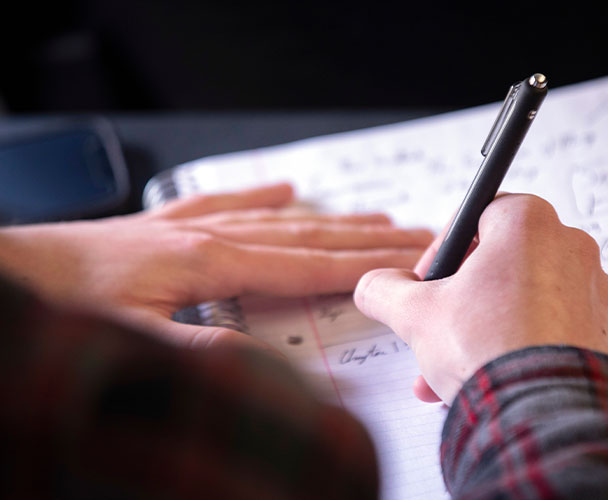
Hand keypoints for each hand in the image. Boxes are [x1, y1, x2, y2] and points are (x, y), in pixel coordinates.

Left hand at [0, 183, 432, 349]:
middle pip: (310, 234)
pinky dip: (264, 196)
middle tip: (417, 236)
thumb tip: (267, 369)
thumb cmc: (67, 305)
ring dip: (334, 219)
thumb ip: (203, 354)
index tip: (409, 263)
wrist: (17, 271)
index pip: (309, 264)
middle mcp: (211, 234)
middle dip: (369, 238)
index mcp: (212, 262)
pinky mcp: (171, 225)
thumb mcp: (135, 343)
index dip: (365, 266)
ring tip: (378, 218)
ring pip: (281, 219)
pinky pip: (230, 202)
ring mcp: (193, 224)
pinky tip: (287, 189)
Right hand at [354, 194, 607, 403]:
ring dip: (484, 328)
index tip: (428, 281)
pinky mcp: (604, 331)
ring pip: (524, 300)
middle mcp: (570, 248)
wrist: (545, 415)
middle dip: (461, 300)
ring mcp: (593, 291)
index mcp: (528, 224)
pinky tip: (490, 378)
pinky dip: (521, 346)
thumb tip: (375, 286)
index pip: (478, 216)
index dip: (445, 250)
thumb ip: (387, 290)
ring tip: (451, 370)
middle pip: (501, 263)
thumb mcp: (416, 315)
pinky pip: (552, 329)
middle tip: (437, 327)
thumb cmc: (488, 350)